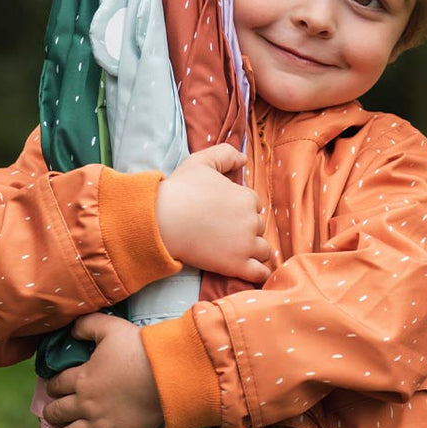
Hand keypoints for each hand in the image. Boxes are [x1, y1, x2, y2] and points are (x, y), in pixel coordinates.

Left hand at [42, 313, 163, 427]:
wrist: (166, 375)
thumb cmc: (139, 349)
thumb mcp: (111, 327)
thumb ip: (87, 325)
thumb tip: (71, 330)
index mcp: (81, 377)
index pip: (56, 385)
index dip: (53, 386)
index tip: (54, 388)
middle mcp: (84, 403)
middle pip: (57, 412)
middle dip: (52, 412)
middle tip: (54, 412)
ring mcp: (98, 424)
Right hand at [156, 143, 270, 283]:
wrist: (162, 220)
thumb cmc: (180, 189)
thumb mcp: (202, 161)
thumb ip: (226, 154)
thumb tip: (244, 158)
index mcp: (246, 197)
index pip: (254, 204)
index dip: (241, 207)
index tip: (225, 212)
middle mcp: (251, 221)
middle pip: (259, 226)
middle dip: (246, 228)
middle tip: (224, 230)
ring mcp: (246, 245)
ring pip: (263, 249)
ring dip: (254, 249)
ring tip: (236, 250)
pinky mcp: (236, 265)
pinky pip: (260, 273)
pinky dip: (260, 273)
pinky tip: (253, 270)